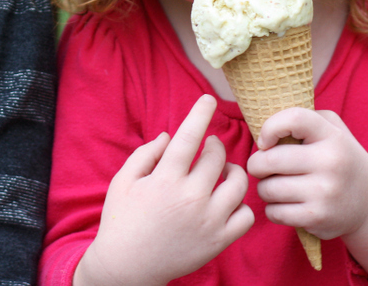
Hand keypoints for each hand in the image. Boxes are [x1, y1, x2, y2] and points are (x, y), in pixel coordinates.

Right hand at [75, 95, 253, 285]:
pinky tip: (226, 201)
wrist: (127, 268)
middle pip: (216, 157)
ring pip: (239, 183)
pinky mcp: (219, 241)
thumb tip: (167, 136)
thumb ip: (145, 154)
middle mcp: (191, 197)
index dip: (199, 114)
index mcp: (165, 179)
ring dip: (233, 171)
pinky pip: (246, 216)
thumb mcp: (123, 181)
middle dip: (213, 145)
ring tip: (221, 172)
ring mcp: (208, 220)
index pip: (188, 137)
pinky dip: (241, 205)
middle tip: (207, 147)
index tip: (207, 99)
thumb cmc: (121, 221)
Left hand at [247, 108, 367, 283]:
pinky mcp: (318, 218)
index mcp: (333, 137)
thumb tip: (266, 126)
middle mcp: (330, 163)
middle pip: (268, 160)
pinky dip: (273, 209)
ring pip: (267, 188)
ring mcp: (325, 193)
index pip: (294, 119)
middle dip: (256, 164)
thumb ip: (304, 119)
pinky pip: (274, 212)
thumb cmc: (341, 160)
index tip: (265, 141)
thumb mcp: (334, 130)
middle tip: (262, 167)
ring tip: (276, 186)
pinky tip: (285, 204)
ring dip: (264, 188)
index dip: (270, 127)